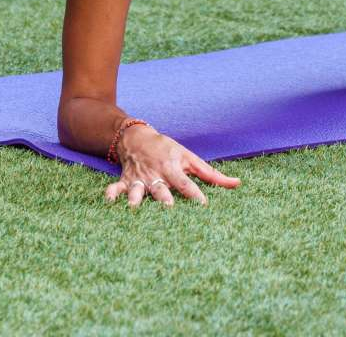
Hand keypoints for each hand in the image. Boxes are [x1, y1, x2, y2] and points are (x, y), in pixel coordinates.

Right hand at [103, 125, 240, 208]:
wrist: (137, 137)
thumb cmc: (167, 149)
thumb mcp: (189, 157)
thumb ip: (212, 174)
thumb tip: (237, 184)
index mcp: (173, 169)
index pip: (186, 184)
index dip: (195, 194)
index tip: (203, 206)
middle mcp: (156, 175)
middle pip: (161, 189)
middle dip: (164, 199)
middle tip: (168, 209)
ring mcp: (139, 178)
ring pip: (137, 190)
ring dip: (136, 198)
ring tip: (134, 208)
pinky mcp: (125, 180)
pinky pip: (116, 188)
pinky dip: (111, 194)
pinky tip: (108, 202)